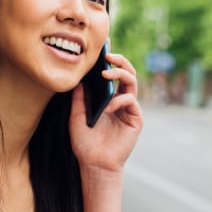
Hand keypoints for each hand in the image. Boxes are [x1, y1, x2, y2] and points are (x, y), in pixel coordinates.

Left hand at [69, 52, 142, 173]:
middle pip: (127, 74)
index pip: (112, 75)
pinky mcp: (135, 119)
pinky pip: (131, 101)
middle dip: (120, 61)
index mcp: (109, 99)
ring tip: (107, 74)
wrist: (94, 164)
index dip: (110, 61)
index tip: (103, 47)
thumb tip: (79, 79)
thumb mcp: (76, 116)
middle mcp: (121, 101)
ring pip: (132, 82)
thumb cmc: (85, 143)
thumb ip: (79, 98)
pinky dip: (119, 100)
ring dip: (121, 74)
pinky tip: (108, 107)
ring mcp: (129, 109)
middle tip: (108, 55)